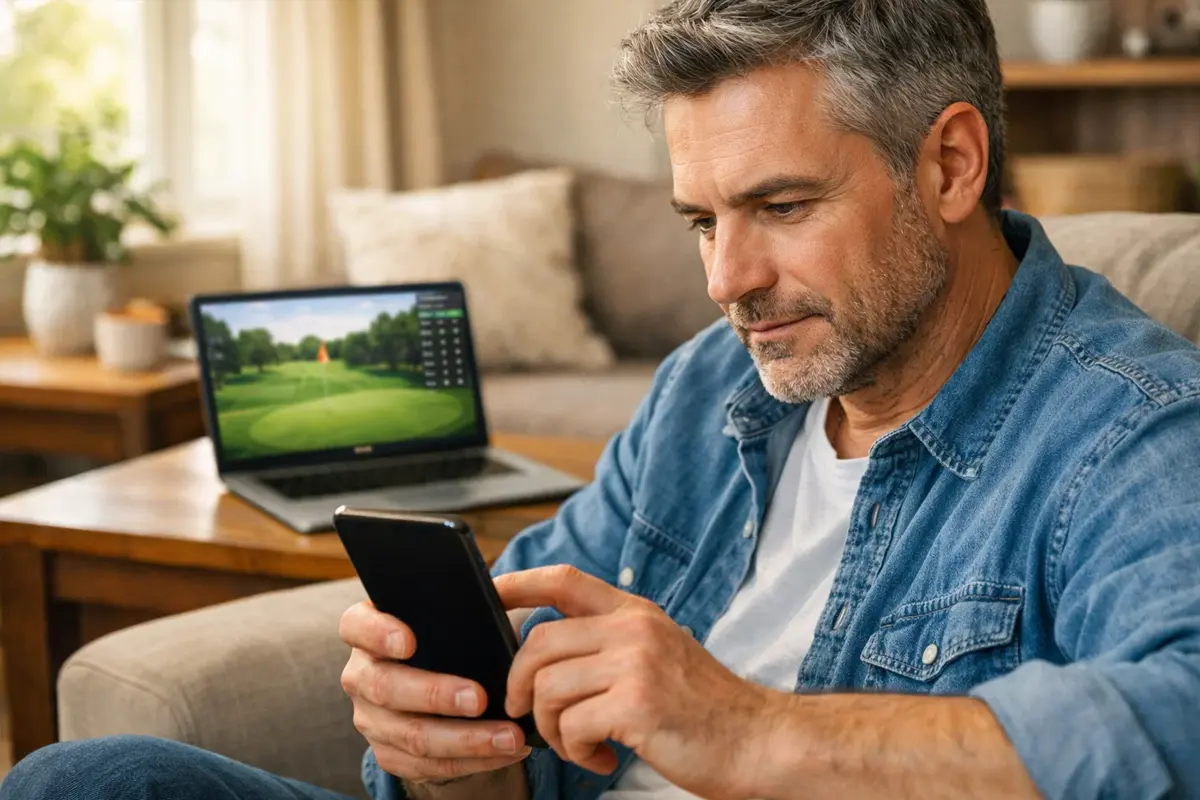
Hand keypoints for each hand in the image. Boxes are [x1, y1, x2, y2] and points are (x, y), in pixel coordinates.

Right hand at [339, 602, 532, 783]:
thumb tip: (497, 581)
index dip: (379, 633)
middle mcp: (361, 676)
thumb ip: (460, 597)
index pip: (357, 626)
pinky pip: (428, 766)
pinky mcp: (389, 754)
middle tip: (479, 698)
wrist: (432, 682)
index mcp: (366, 631)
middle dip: (435, 695)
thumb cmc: (442, 637)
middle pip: (386, 687)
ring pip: (412, 736)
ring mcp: (371, 719)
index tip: (409, 642)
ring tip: (509, 736)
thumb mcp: (443, 613)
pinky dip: (473, 762)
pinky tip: (506, 752)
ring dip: (466, 740)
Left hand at [497, 566, 782, 799]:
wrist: (759, 741)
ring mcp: (636, 663)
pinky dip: (575, 753)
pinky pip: (571, 727)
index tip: (488, 594)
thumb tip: (541, 654)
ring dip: (550, 729)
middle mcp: (634, 628)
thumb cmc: (704, 708)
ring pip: (547, 689)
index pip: (562, 580)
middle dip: (519, 687)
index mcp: (635, 612)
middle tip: (528, 716)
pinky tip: (602, 760)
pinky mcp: (637, 704)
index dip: (517, 583)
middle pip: (538, 643)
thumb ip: (609, 643)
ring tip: (579, 746)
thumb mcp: (659, 653)